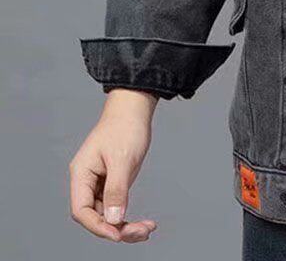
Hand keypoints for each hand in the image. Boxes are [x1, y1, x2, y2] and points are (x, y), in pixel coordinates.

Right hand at [69, 89, 158, 242]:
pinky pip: (116, 206)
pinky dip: (128, 216)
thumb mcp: (122, 158)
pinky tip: (145, 223)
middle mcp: (87, 181)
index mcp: (81, 174)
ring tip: (147, 230)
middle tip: (142, 232)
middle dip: (116, 228)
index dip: (98, 225)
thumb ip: (116, 190)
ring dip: (125, 226)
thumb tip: (113, 220)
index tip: (118, 233)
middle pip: (95, 216)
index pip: (81, 210)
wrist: (134, 109)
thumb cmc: (125, 127)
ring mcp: (100, 183)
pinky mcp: (113, 182)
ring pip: (107, 214)